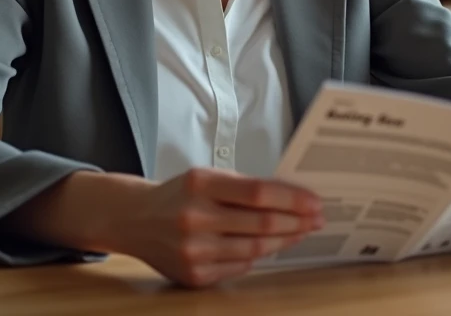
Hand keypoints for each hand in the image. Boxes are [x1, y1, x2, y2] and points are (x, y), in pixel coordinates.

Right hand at [103, 168, 324, 287]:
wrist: (134, 219)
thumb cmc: (178, 195)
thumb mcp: (206, 176)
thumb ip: (243, 187)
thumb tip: (292, 199)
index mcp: (199, 184)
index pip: (257, 192)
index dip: (292, 199)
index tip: (314, 201)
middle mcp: (194, 217)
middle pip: (261, 223)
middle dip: (297, 221)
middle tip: (317, 219)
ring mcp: (193, 250)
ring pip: (255, 248)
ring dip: (284, 240)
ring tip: (301, 232)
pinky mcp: (194, 275)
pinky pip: (239, 267)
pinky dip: (260, 256)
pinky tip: (273, 246)